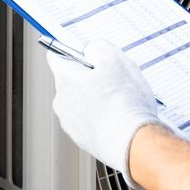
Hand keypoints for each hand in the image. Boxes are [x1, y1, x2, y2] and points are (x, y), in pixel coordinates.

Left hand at [46, 40, 162, 185]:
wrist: (133, 142)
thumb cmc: (124, 102)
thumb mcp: (115, 59)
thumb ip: (99, 47)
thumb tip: (92, 50)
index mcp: (64, 81)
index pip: (57, 56)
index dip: (73, 50)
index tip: (86, 51)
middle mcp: (62, 103)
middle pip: (72, 80)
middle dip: (90, 77)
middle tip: (113, 78)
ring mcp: (71, 125)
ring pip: (82, 102)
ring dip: (97, 98)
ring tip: (120, 100)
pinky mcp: (84, 141)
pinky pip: (90, 121)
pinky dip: (102, 117)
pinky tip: (119, 117)